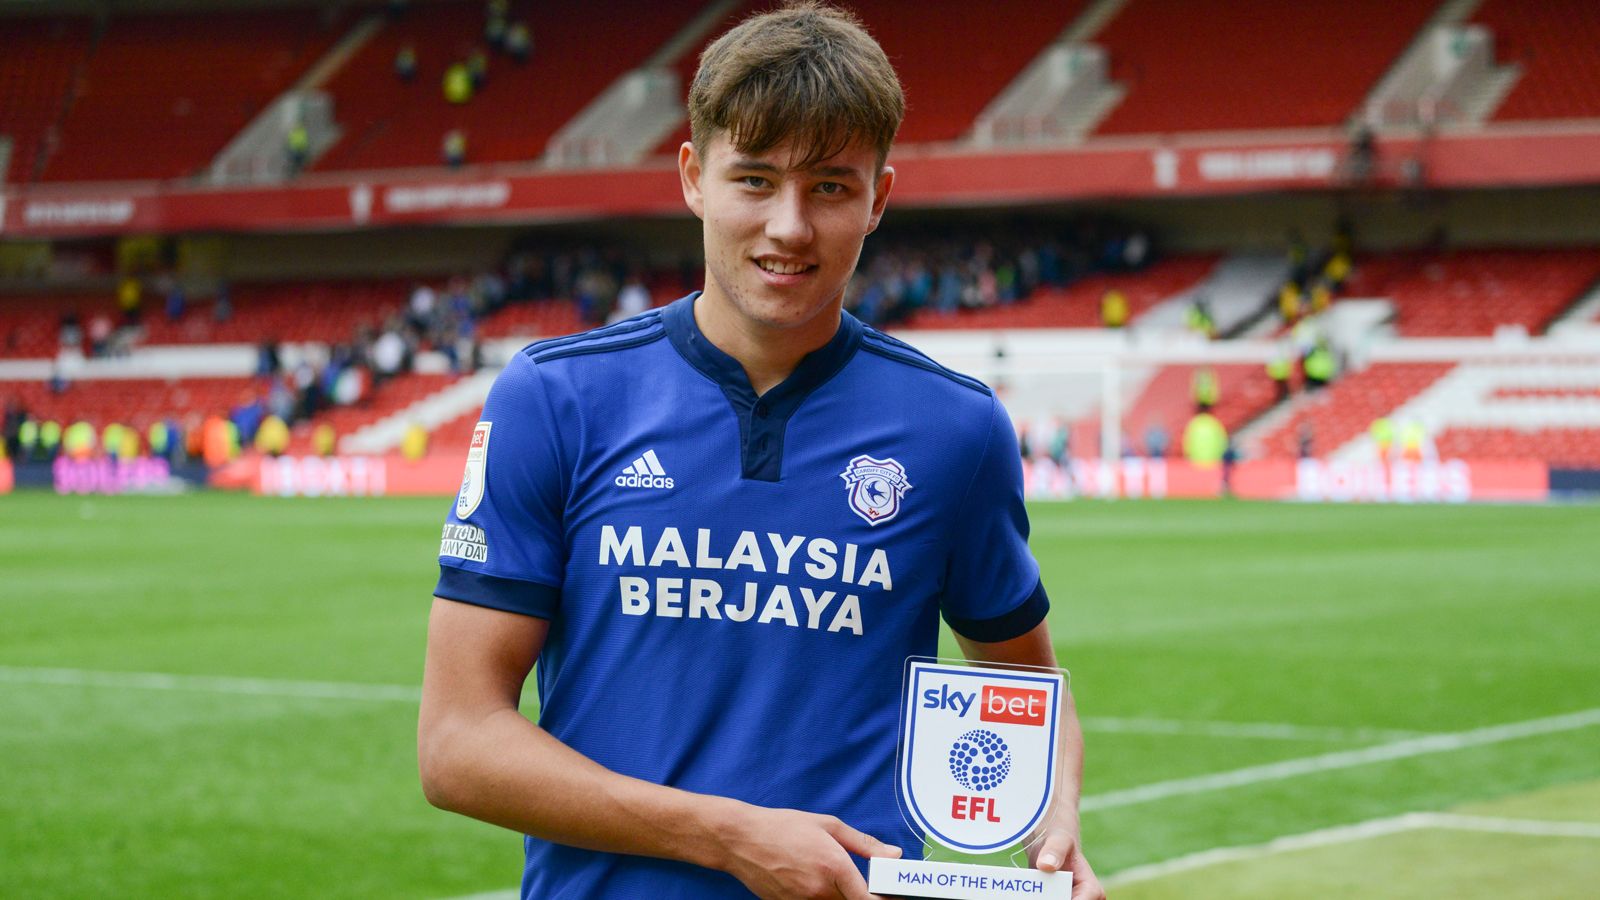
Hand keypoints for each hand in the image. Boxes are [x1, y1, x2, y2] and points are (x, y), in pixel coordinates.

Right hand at [717, 803, 902, 899]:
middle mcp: (819, 890)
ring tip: (834, 878)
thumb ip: (864, 844)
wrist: (740, 840)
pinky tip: (814, 882)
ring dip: (842, 898)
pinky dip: (822, 899)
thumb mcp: (828, 826)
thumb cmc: (783, 827)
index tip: (895, 897)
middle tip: (869, 886)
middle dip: (864, 898)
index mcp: (834, 866)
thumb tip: (893, 854)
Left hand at [1030, 821, 1104, 899]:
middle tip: (1035, 892)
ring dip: (1042, 897)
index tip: (1044, 894)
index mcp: (1092, 890)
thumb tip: (1045, 865)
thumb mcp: (1057, 840)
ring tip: (1032, 890)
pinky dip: (1038, 897)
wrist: (1049, 847)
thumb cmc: (1058, 842)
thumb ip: (1054, 850)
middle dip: (1048, 898)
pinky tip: (1028, 893)